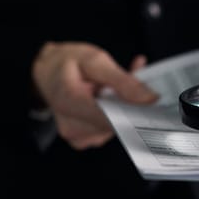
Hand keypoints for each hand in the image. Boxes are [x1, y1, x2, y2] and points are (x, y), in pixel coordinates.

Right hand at [32, 42, 157, 149]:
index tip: (152, 102)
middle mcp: (73, 126)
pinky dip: (117, 112)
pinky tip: (112, 97)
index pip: (114, 118)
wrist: (47, 72)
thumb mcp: (95, 60)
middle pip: (118, 123)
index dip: (137, 111)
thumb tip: (148, 99)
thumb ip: (122, 80)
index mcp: (70, 103)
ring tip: (115, 87)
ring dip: (124, 107)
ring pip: (117, 125)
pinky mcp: (86, 138)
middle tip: (132, 84)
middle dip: (130, 104)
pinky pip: (111, 128)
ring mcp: (79, 135)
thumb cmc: (66, 62)